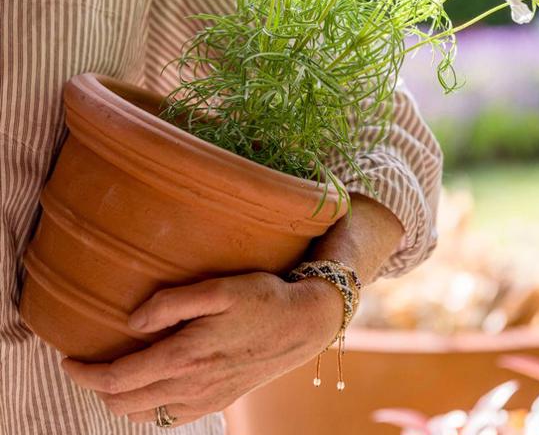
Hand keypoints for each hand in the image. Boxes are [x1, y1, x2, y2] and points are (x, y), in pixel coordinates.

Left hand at [61, 272, 343, 426]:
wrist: (302, 324)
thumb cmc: (262, 298)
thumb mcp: (218, 288)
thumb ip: (170, 304)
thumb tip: (131, 322)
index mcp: (185, 357)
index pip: (117, 378)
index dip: (85, 372)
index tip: (68, 358)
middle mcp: (190, 386)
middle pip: (123, 402)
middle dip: (95, 388)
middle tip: (84, 364)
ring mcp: (204, 398)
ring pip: (143, 415)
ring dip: (118, 399)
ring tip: (111, 374)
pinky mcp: (217, 400)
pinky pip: (168, 417)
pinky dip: (146, 407)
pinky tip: (149, 386)